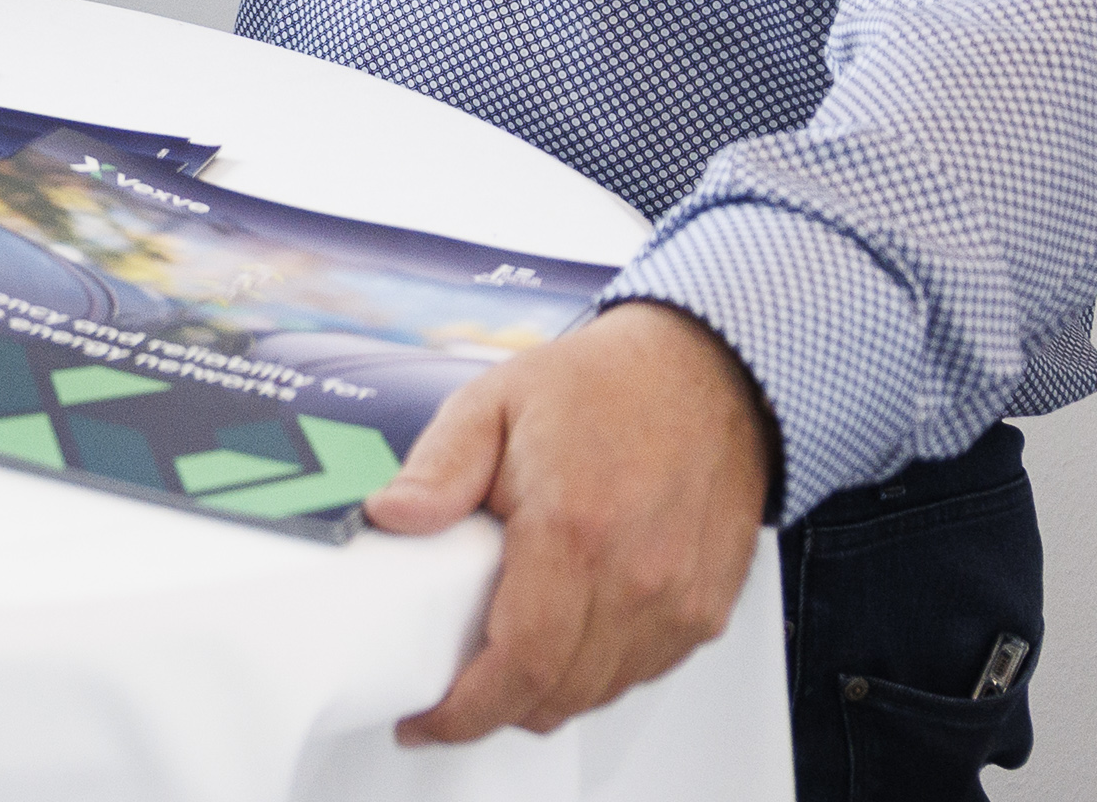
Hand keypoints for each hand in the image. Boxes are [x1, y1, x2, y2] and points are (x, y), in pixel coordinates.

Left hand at [368, 301, 775, 743]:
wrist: (707, 375)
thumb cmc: (603, 386)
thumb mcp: (493, 402)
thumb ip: (438, 469)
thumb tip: (390, 518)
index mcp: (574, 530)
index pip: (518, 662)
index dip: (466, 710)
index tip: (426, 721)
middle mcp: (637, 578)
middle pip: (555, 693)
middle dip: (493, 709)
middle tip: (448, 693)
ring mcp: (678, 602)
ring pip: (597, 693)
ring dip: (542, 695)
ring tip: (498, 663)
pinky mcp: (704, 613)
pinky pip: (638, 674)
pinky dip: (592, 675)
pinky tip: (560, 640)